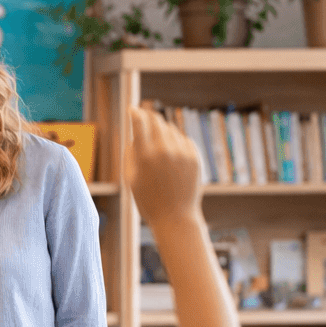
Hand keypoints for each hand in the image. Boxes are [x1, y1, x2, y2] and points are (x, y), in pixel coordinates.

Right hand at [127, 106, 203, 232]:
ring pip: (170, 129)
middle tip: (144, 118)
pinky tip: (171, 159)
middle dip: (149, 117)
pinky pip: (183, 140)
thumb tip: (135, 132)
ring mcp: (182, 152)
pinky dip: (175, 143)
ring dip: (162, 132)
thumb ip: (131, 152)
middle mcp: (165, 150)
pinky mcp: (195, 156)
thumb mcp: (130, 177)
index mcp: (145, 155)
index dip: (135, 112)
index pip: (140, 121)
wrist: (175, 217)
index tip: (132, 109)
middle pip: (157, 120)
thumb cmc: (148, 199)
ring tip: (157, 150)